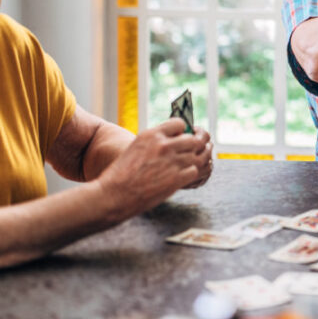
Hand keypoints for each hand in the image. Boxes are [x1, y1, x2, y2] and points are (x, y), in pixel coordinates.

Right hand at [96, 119, 210, 218]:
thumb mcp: (136, 148)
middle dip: (199, 142)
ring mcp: (171, 162)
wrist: (114, 195)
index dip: (185, 129)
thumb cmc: (121, 174)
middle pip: (194, 139)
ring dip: (201, 156)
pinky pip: (195, 171)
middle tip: (202, 145)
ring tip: (203, 157)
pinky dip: (194, 172)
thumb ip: (155, 142)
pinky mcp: (176, 179)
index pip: (179, 123)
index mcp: (151, 135)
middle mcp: (163, 145)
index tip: (186, 134)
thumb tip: (173, 139)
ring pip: (198, 154)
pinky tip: (190, 174)